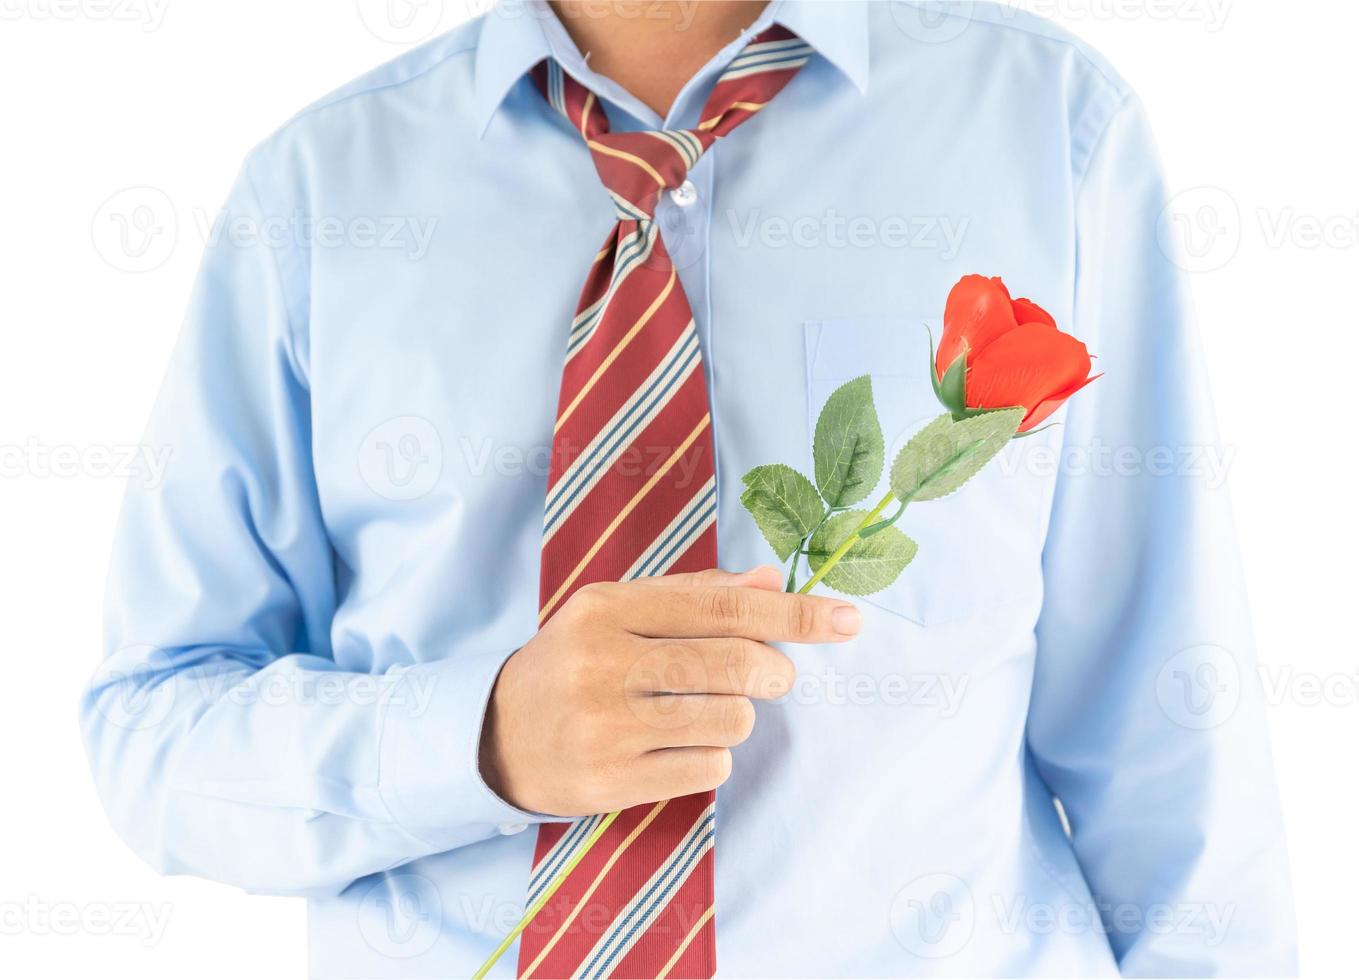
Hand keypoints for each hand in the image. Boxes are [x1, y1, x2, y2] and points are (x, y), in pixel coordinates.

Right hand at [479, 567, 861, 815]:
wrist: (495, 736)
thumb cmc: (573, 663)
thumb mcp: (615, 612)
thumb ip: (694, 593)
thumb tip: (771, 580)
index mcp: (607, 608)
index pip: (723, 607)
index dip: (794, 615)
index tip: (846, 621)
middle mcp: (604, 663)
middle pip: (736, 665)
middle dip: (774, 672)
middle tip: (772, 676)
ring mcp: (606, 727)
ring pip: (731, 720)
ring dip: (738, 717)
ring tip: (704, 711)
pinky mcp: (611, 781)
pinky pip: (709, 768)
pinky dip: (711, 756)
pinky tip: (674, 746)